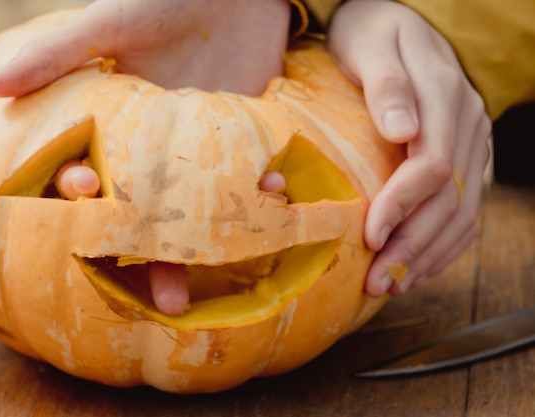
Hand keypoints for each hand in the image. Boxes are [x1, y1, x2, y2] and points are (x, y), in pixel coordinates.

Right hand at [0, 0, 291, 315]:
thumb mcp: (110, 23)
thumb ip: (56, 54)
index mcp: (117, 132)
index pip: (94, 182)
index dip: (89, 206)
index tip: (90, 206)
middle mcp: (157, 152)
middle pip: (150, 217)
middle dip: (158, 259)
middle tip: (169, 300)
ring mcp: (201, 152)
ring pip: (201, 210)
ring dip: (214, 242)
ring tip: (227, 264)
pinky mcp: (243, 139)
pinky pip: (248, 176)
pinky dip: (261, 187)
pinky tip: (273, 193)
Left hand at [327, 0, 490, 296]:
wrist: (398, 23)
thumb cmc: (372, 33)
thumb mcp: (371, 45)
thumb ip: (387, 86)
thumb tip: (401, 132)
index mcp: (444, 96)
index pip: (432, 165)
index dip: (401, 205)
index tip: (369, 235)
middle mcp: (467, 125)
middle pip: (450, 198)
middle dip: (412, 244)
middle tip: (377, 282)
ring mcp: (471, 143)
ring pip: (462, 211)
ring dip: (427, 254)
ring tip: (393, 285)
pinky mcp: (465, 157)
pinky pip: (465, 209)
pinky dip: (444, 244)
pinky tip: (418, 267)